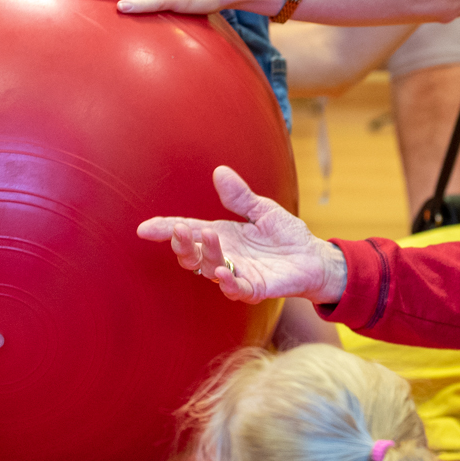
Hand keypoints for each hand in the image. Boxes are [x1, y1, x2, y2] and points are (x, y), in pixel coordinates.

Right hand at [137, 165, 347, 303]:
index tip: (145, 228)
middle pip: (192, 254)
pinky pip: (237, 289)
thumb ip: (241, 196)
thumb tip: (220, 171)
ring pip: (210, 269)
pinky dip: (228, 282)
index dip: (166, 229)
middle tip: (178, 230)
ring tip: (209, 236)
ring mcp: (238, 273)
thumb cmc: (286, 235)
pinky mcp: (256, 288)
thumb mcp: (263, 209)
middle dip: (182, 243)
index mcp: (222, 236)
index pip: (189, 231)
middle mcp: (225, 256)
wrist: (314, 257)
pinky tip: (222, 272)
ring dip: (206, 254)